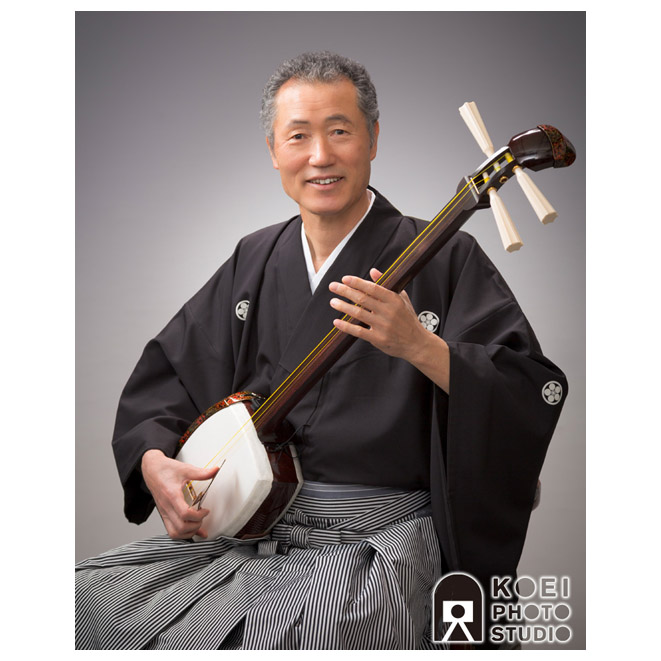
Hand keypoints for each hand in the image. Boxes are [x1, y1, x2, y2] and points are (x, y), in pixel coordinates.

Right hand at [141, 449, 219, 538]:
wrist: (152, 470)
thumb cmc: (166, 470)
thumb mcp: (185, 469)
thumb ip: (201, 473)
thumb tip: (215, 470)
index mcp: (172, 495)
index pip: (185, 514)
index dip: (198, 516)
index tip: (206, 510)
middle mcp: (166, 507)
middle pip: (180, 527)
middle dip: (195, 526)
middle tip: (202, 517)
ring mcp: (164, 512)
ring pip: (174, 533)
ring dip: (188, 532)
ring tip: (197, 523)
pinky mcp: (164, 514)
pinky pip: (171, 530)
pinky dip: (182, 533)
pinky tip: (190, 528)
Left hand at [329, 268, 450, 392]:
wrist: (417, 343)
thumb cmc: (408, 319)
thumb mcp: (401, 299)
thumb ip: (387, 284)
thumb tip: (373, 271)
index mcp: (394, 300)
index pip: (372, 288)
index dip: (357, 282)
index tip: (344, 279)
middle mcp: (388, 312)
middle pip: (362, 299)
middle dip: (345, 291)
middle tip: (332, 286)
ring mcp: (383, 326)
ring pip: (358, 313)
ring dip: (343, 307)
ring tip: (333, 301)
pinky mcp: (378, 339)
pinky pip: (358, 331)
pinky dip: (346, 326)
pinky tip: (337, 321)